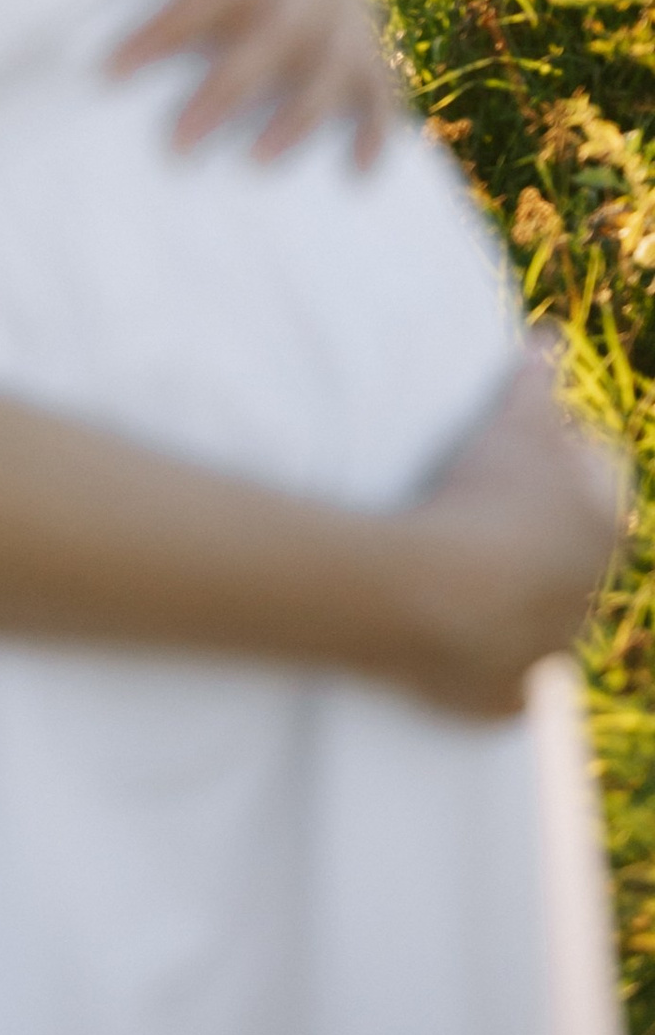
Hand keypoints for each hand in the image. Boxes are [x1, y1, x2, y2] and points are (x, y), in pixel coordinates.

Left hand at [110, 0, 396, 166]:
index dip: (173, 28)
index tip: (114, 69)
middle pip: (280, 33)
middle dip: (228, 90)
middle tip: (178, 145)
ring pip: (336, 59)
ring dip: (302, 115)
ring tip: (259, 163)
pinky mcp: (361, 13)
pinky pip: (379, 70)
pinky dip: (375, 121)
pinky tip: (360, 170)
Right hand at [391, 348, 631, 717]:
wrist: (432, 593)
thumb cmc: (482, 496)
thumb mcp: (512, 423)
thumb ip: (536, 379)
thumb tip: (550, 336)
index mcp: (603, 534)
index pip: (599, 488)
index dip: (560, 460)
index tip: (516, 450)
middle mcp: (590, 601)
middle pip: (568, 556)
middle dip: (535, 533)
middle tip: (480, 502)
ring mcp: (549, 656)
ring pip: (538, 617)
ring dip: (510, 593)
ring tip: (455, 559)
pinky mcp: (506, 698)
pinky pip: (500, 668)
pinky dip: (480, 645)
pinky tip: (444, 615)